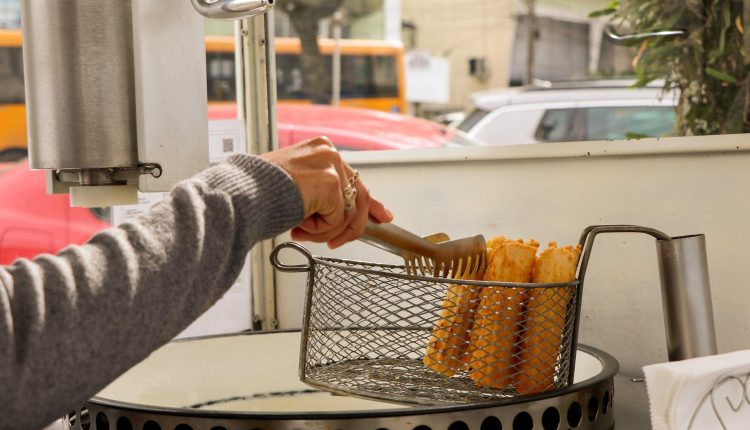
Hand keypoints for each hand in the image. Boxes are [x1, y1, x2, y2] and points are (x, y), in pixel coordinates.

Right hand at [260, 137, 392, 247]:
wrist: (242, 194)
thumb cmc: (260, 193)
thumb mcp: (298, 189)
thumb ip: (322, 196)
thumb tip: (342, 215)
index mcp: (320, 149)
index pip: (353, 178)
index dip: (370, 203)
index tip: (382, 216)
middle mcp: (329, 152)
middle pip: (358, 196)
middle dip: (353, 226)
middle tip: (337, 243)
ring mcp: (332, 165)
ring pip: (347, 213)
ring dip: (326, 231)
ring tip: (301, 229)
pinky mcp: (331, 183)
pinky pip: (337, 220)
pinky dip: (319, 230)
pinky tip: (299, 223)